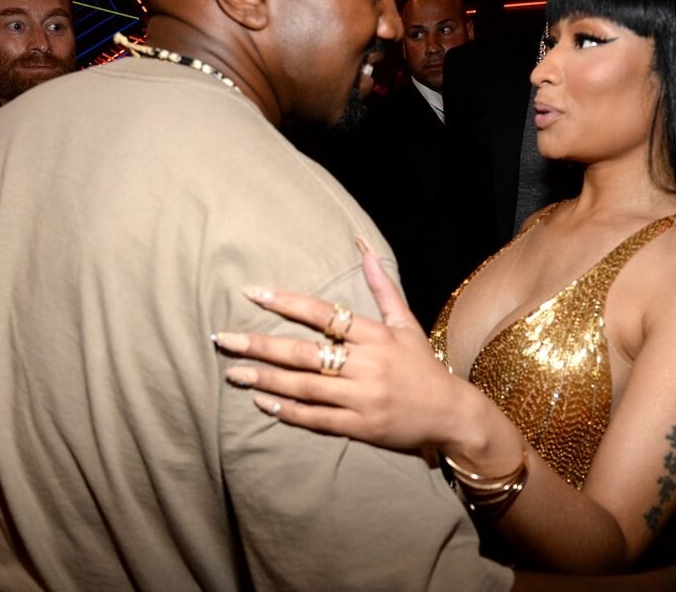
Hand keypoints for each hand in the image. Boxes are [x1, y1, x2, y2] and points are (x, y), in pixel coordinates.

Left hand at [213, 241, 465, 450]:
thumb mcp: (405, 324)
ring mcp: (363, 398)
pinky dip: (289, 411)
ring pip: (305, 386)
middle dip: (261, 345)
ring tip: (233, 372)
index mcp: (376, 336)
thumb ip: (381, 287)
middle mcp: (367, 365)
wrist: (451, 414)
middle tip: (223, 338)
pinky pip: (317, 418)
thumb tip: (363, 248)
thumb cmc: (423, 366)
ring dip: (266, 379)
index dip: (286, 302)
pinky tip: (263, 402)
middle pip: (305, 353)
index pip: (323, 314)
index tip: (252, 293)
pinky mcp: (361, 426)